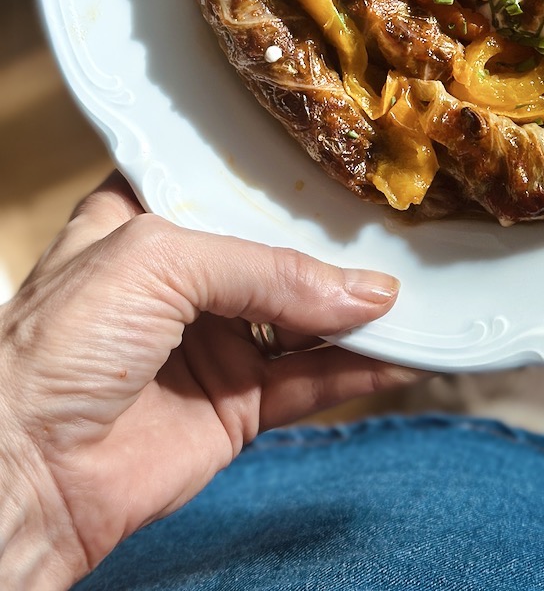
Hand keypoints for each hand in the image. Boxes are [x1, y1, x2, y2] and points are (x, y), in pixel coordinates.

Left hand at [0, 173, 417, 589]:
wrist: (24, 469)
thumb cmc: (55, 345)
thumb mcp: (159, 260)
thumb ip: (266, 268)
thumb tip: (363, 294)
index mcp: (148, 219)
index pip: (229, 183)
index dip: (283, 176)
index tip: (348, 158)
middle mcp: (185, 277)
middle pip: (279, 250)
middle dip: (336, 243)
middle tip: (400, 225)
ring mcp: (213, 342)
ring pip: (305, 316)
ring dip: (358, 309)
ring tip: (419, 290)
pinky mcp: (235, 406)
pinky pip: (312, 381)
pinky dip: (360, 369)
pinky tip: (404, 352)